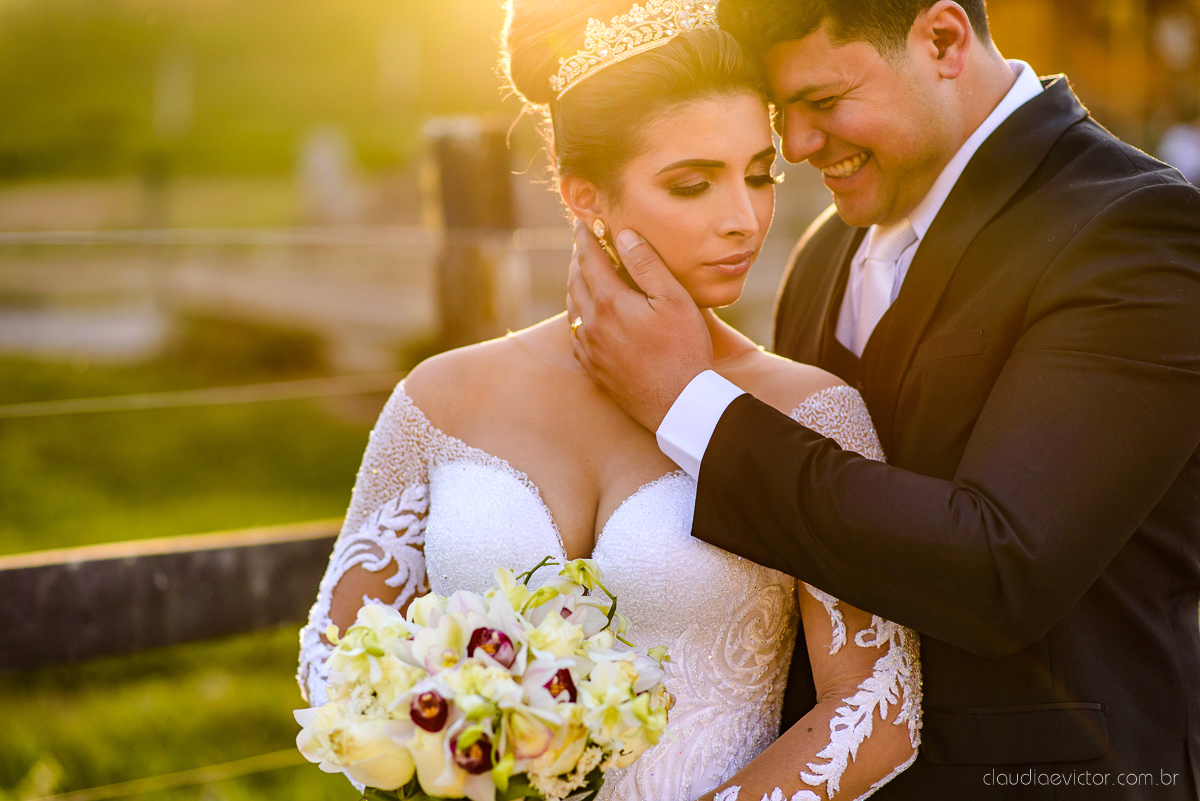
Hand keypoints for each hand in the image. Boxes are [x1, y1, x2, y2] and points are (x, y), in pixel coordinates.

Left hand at [566, 218, 712, 430]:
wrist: (678, 405)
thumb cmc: (683, 350)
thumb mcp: (674, 299)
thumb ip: (646, 264)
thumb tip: (623, 235)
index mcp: (609, 302)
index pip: (588, 259)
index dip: (583, 237)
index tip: (581, 221)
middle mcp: (591, 324)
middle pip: (575, 281)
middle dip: (578, 258)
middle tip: (583, 243)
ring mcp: (589, 348)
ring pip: (572, 307)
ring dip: (576, 285)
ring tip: (584, 272)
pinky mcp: (593, 368)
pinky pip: (576, 332)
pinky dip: (578, 313)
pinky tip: (588, 312)